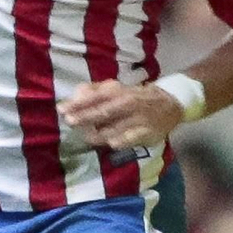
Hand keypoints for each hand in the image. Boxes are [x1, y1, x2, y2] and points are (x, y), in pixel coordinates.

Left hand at [60, 79, 185, 149]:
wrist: (169, 105)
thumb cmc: (135, 97)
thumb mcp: (117, 89)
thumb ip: (95, 91)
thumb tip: (75, 95)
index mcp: (119, 91)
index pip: (96, 96)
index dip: (78, 103)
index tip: (62, 109)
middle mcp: (128, 104)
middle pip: (103, 112)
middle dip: (85, 117)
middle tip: (69, 122)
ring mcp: (138, 119)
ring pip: (113, 129)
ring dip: (97, 134)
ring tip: (85, 136)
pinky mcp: (146, 134)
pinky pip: (129, 140)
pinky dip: (118, 141)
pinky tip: (110, 142)